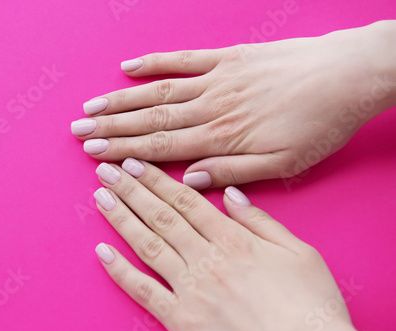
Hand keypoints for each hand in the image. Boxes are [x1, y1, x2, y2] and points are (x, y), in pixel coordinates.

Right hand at [73, 21, 395, 188]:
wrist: (347, 77)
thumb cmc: (318, 125)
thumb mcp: (283, 164)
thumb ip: (233, 172)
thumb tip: (190, 179)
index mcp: (222, 137)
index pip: (161, 146)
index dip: (124, 151)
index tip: (95, 154)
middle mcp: (211, 107)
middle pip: (150, 118)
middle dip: (110, 127)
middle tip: (78, 131)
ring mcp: (217, 79)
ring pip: (158, 90)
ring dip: (121, 99)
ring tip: (91, 106)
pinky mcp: (228, 57)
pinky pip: (184, 58)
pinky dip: (154, 62)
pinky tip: (129, 67)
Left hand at [92, 158, 356, 330]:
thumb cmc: (310, 305)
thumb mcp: (299, 252)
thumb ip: (261, 221)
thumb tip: (231, 194)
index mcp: (234, 240)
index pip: (186, 201)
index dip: (157, 180)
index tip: (135, 164)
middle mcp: (206, 259)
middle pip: (162, 217)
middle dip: (132, 191)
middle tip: (108, 171)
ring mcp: (191, 290)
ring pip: (148, 245)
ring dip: (122, 219)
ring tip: (101, 197)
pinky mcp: (182, 321)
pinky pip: (145, 292)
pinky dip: (121, 273)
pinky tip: (103, 253)